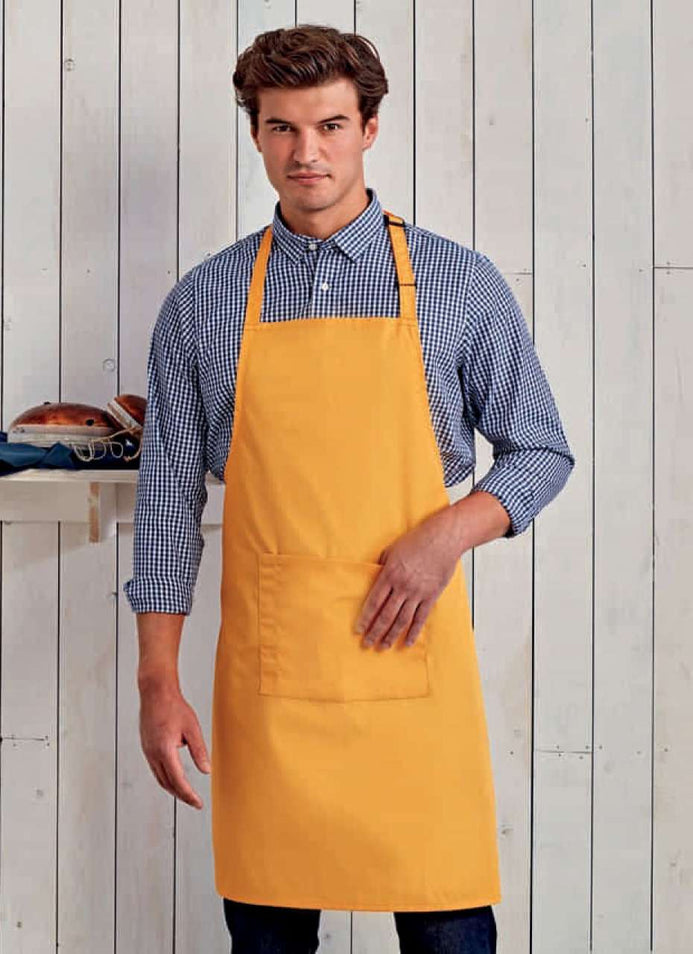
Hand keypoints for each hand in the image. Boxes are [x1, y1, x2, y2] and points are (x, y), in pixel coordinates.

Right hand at [139, 683, 210, 809]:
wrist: (155, 692)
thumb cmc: (174, 707)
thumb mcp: (192, 728)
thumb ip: (199, 751)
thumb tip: (206, 771)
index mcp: (164, 750)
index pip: (178, 780)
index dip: (189, 794)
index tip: (198, 803)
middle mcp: (153, 753)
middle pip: (167, 783)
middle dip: (181, 795)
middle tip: (194, 802)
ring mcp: (147, 751)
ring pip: (159, 778)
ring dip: (172, 788)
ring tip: (186, 794)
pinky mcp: (146, 747)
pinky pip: (156, 769)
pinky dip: (166, 778)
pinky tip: (174, 777)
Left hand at [354, 505, 461, 650]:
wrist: (442, 538)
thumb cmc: (417, 541)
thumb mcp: (391, 550)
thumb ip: (382, 565)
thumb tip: (374, 577)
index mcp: (389, 574)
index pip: (374, 602)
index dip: (365, 618)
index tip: (358, 630)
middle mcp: (402, 586)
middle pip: (386, 615)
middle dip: (375, 631)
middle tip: (367, 644)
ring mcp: (418, 592)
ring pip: (402, 620)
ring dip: (391, 635)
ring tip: (383, 646)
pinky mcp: (431, 595)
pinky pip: (421, 618)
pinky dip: (414, 632)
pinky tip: (407, 642)